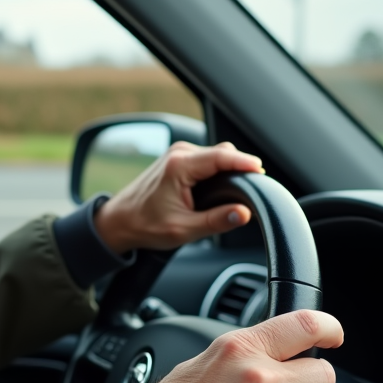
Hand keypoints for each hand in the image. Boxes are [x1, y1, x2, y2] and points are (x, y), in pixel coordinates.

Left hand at [93, 141, 263, 254]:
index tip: (262, 173)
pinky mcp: (179, 158)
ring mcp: (178, 153)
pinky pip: (209, 158)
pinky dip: (220, 169)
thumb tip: (244, 213)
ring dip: (230, 169)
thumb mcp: (183, 230)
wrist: (120, 221)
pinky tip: (224, 186)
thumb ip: (216, 221)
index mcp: (179, 166)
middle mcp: (179, 154)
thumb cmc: (145, 225)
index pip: (222, 156)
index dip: (245, 163)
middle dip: (240, 168)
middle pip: (223, 153)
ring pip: (218, 155)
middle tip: (253, 191)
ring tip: (238, 190)